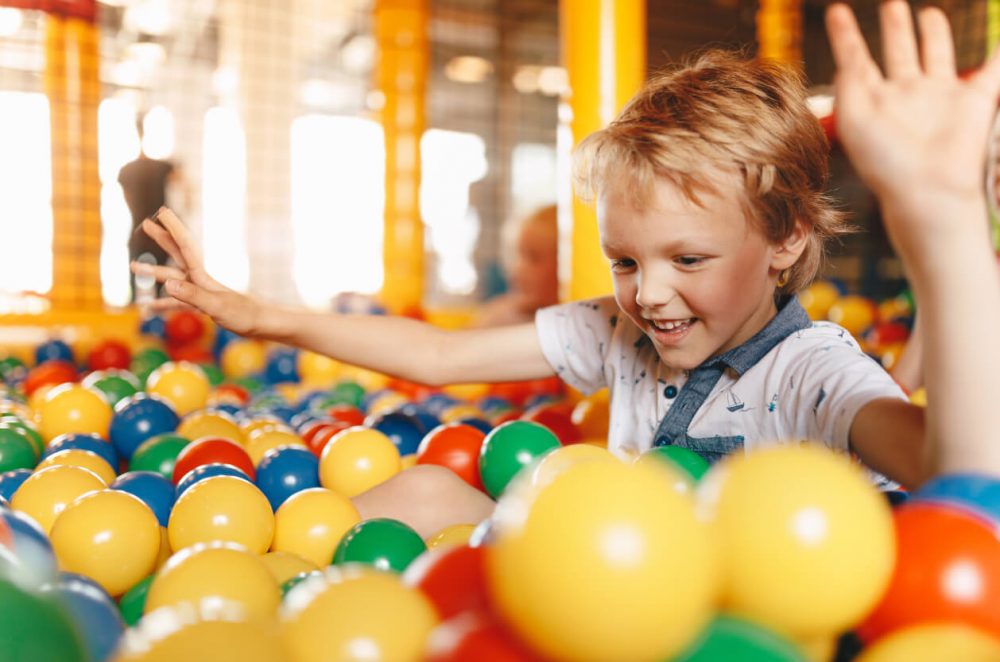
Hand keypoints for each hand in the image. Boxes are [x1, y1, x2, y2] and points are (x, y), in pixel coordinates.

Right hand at [130, 208, 261, 335]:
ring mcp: (201, 292)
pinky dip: (162, 304)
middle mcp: (200, 281)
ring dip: (153, 272)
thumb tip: (167, 284)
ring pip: (172, 278)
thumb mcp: (217, 307)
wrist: (264, 326)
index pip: (185, 246)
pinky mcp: (204, 306)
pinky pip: (177, 303)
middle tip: (146, 223)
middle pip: (177, 255)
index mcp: (203, 277)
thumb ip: (193, 295)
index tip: (161, 210)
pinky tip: (150, 309)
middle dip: (162, 239)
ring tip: (133, 266)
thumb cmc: (245, 316)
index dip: (172, 228)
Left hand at [826, 2, 999, 235]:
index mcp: (874, 99)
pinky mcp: (975, 101)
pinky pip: (993, 69)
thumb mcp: (854, 120)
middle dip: (896, 28)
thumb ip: (848, 85)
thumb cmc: (885, 162)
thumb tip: (847, 60)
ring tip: (929, 12)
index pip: (856, 58)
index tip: (835, 11)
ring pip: (938, 53)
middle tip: (892, 5)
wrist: (928, 189)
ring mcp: (941, 96)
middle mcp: (906, 94)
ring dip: (935, 33)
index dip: (845, 35)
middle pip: (900, 51)